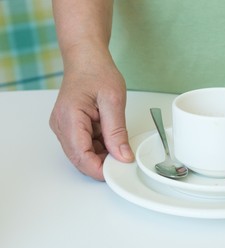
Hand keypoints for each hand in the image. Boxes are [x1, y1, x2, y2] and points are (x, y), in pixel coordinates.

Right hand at [50, 61, 133, 180]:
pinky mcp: (69, 127)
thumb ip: (117, 132)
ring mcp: (63, 127)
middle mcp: (61, 125)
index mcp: (69, 118)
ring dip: (101, 154)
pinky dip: (99, 146)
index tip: (117, 171)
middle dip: (102, 163)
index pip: (81, 156)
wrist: (86, 59)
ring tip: (117, 141)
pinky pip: (84, 145)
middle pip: (80, 158)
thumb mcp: (114, 101)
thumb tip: (123, 156)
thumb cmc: (97, 72)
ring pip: (82, 154)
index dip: (99, 169)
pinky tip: (110, 137)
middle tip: (122, 158)